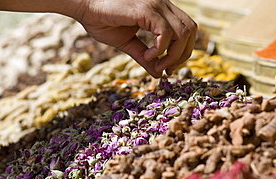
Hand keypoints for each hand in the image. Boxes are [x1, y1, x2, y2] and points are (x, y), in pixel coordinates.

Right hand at [76, 0, 196, 77]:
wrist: (84, 6)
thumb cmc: (102, 21)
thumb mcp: (128, 43)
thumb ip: (144, 57)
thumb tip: (159, 74)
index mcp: (161, 11)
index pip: (187, 29)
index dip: (184, 51)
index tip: (168, 68)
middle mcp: (163, 5)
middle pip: (191, 30)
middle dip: (183, 54)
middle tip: (166, 69)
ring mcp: (156, 5)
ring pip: (182, 32)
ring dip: (173, 55)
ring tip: (156, 64)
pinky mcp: (146, 9)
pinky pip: (165, 33)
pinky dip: (160, 49)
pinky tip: (147, 55)